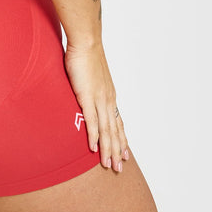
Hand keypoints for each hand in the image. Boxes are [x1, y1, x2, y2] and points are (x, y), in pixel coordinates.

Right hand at [64, 42, 128, 171]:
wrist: (86, 42)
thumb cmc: (86, 55)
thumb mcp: (92, 76)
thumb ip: (90, 87)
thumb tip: (87, 92)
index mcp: (109, 95)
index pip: (118, 122)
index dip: (121, 138)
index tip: (125, 153)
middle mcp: (108, 100)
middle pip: (115, 130)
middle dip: (117, 150)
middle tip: (119, 168)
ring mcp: (99, 99)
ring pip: (106, 130)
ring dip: (108, 149)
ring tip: (109, 165)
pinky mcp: (86, 96)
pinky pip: (92, 121)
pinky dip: (94, 136)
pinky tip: (94, 148)